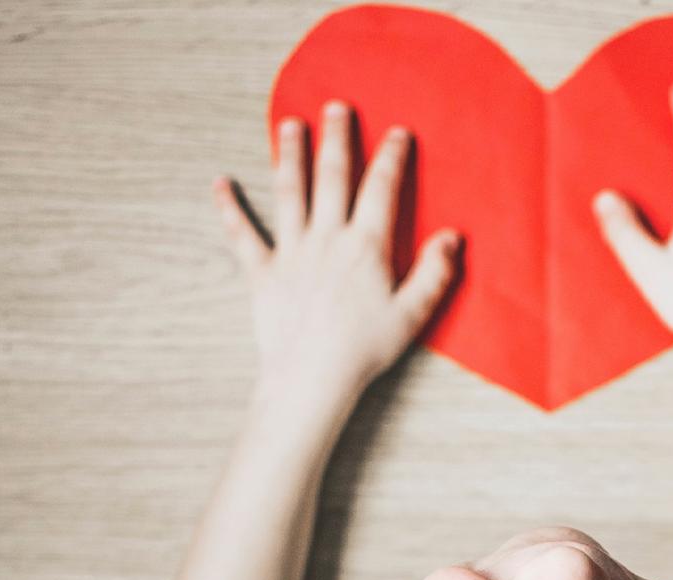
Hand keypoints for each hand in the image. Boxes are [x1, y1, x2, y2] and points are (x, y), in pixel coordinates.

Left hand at [213, 99, 462, 398]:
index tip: (397, 133)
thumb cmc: (364, 350)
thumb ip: (434, 272)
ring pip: (289, 192)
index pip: (381, 188)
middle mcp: (327, 239)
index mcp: (366, 246)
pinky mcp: (263, 273)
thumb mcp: (412, 314)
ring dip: (289, 155)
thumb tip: (452, 237)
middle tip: (336, 108)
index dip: (391, 157)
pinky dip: (229, 208)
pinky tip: (220, 184)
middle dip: (336, 138)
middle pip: (332, 176)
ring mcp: (292, 252)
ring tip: (290, 125)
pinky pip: (242, 235)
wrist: (313, 378)